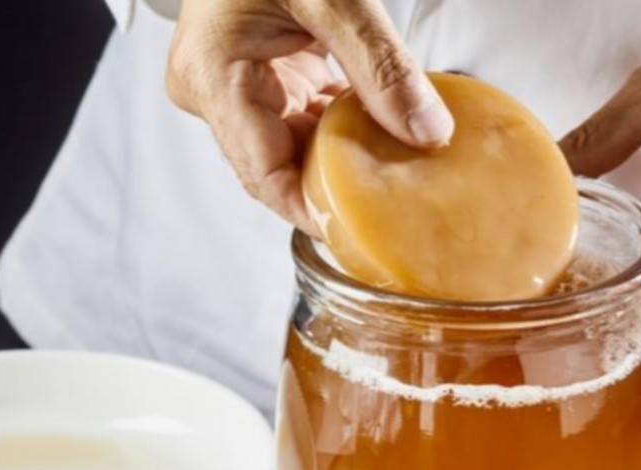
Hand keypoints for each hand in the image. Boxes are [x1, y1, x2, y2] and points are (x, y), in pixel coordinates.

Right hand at [166, 0, 453, 233]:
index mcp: (212, 78)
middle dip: (336, 185)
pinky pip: (296, 118)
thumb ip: (381, 67)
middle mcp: (212, 92)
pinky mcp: (253, 74)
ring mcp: (230, 86)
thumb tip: (428, 134)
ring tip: (395, 173)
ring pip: (290, 146)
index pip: (263, 176)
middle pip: (277, 167)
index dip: (314, 210)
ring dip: (341, 156)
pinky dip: (337, 127)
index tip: (366, 232)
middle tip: (396, 208)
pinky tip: (377, 132)